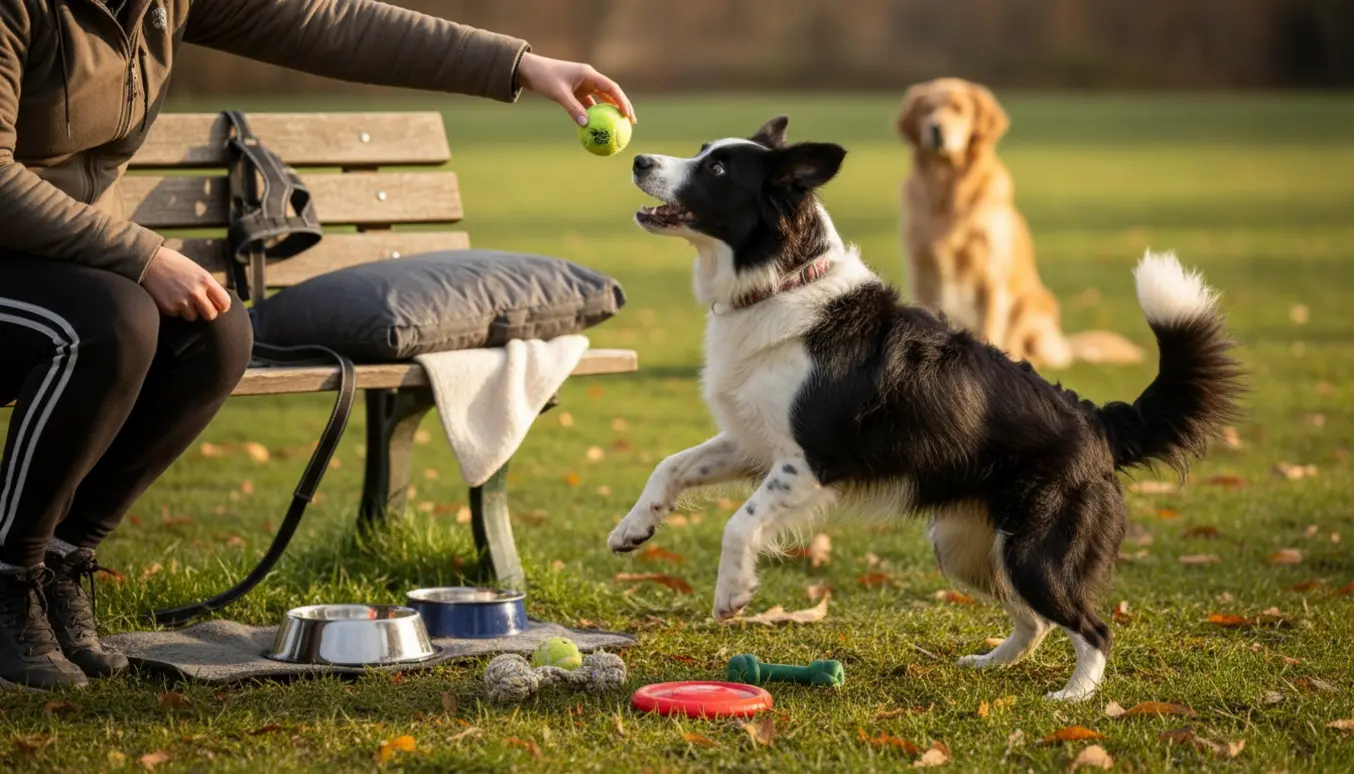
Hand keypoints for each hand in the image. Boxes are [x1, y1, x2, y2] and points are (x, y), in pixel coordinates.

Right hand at [141, 246, 231, 321]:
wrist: (148, 262)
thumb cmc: (174, 265)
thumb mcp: (196, 271)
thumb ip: (208, 285)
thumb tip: (218, 302)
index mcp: (206, 280)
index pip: (224, 302)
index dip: (221, 306)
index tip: (217, 306)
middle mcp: (196, 292)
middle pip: (211, 315)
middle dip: (206, 312)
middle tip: (199, 306)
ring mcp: (183, 301)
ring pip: (193, 317)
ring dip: (188, 310)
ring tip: (179, 296)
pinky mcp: (170, 308)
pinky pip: (177, 315)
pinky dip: (174, 309)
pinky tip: (168, 296)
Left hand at [516, 52, 635, 126]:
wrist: (529, 70)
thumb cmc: (544, 77)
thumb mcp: (558, 94)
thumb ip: (572, 108)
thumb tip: (586, 126)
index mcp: (588, 74)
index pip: (611, 88)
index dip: (622, 102)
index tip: (627, 115)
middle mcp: (589, 78)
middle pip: (611, 94)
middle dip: (623, 107)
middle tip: (630, 123)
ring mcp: (583, 85)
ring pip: (602, 100)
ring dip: (610, 112)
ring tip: (619, 127)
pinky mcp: (576, 92)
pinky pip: (589, 105)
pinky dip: (594, 115)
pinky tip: (598, 128)